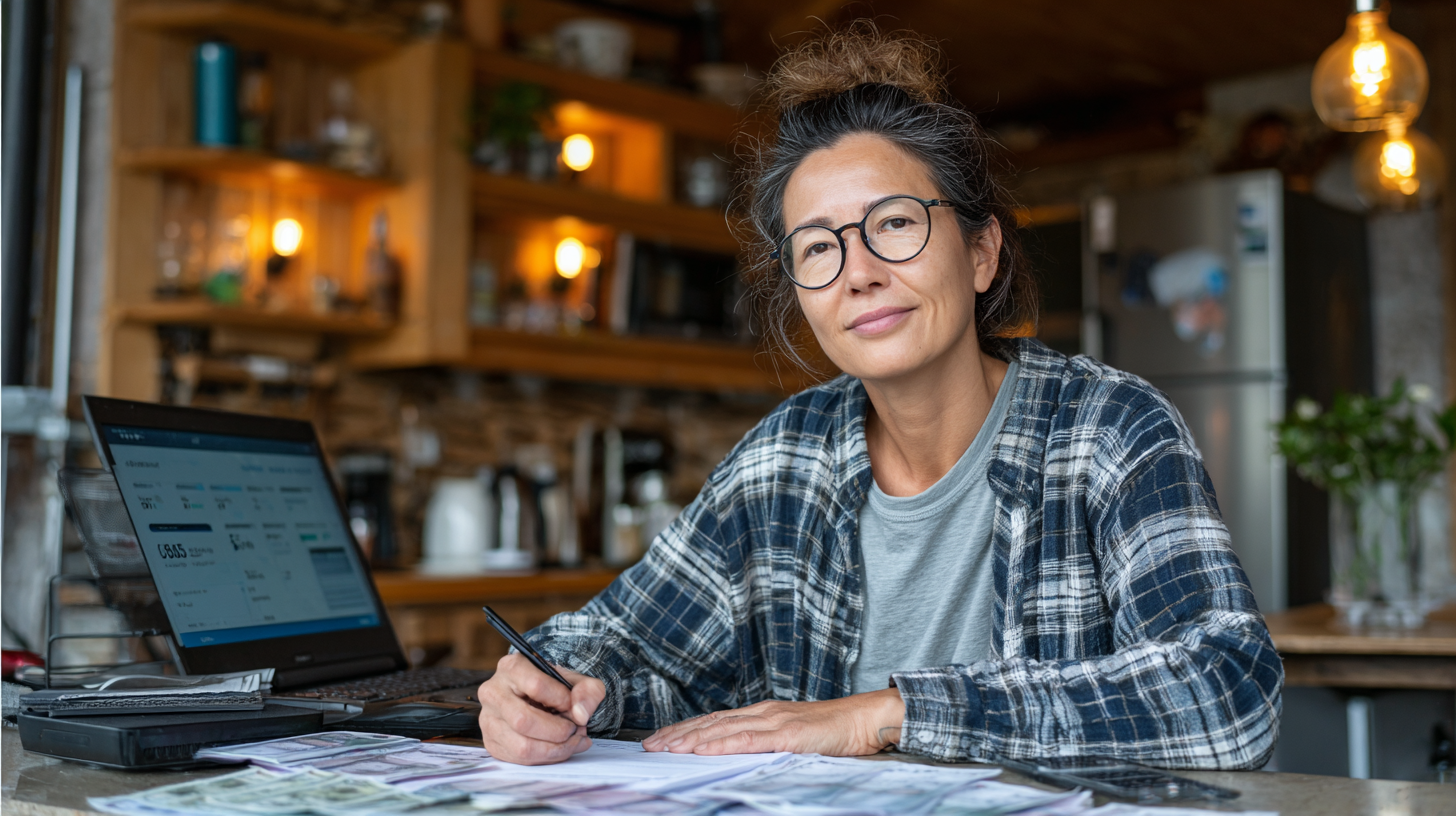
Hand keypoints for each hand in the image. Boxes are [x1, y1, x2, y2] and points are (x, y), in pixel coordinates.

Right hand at [477, 652, 605, 764]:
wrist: (541, 699)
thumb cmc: (556, 688)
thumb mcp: (578, 681)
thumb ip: (588, 691)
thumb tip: (580, 715)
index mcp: (512, 667)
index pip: (536, 685)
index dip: (562, 700)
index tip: (573, 705)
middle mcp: (493, 692)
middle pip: (524, 720)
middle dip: (558, 731)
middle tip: (576, 729)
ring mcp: (488, 719)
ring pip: (521, 746)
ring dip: (555, 749)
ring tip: (573, 741)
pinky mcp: (492, 742)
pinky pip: (520, 759)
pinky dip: (547, 758)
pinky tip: (561, 748)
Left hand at [642, 688, 904, 756]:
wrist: (863, 720)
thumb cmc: (831, 733)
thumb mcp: (791, 738)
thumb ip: (764, 744)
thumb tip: (735, 758)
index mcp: (761, 714)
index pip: (714, 721)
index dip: (685, 729)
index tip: (659, 738)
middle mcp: (762, 713)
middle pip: (711, 723)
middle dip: (678, 734)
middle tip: (649, 746)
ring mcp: (774, 721)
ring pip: (723, 730)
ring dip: (691, 739)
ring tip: (667, 748)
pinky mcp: (787, 734)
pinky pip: (748, 740)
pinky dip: (722, 745)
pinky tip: (703, 750)